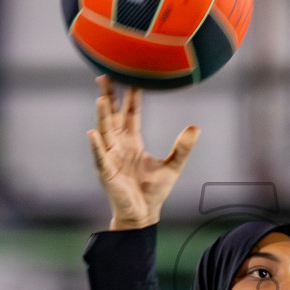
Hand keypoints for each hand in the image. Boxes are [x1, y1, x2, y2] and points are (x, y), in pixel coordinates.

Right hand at [87, 75, 198, 230]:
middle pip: (112, 116)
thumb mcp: (173, 166)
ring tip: (101, 98)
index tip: (132, 76)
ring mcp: (110, 158)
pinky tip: (93, 133)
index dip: (131, 96)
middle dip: (109, 96)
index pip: (130, 113)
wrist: (143, 214)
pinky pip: (100, 157)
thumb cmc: (154, 191)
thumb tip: (196, 127)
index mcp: (132, 141)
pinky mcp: (106, 173)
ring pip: (105, 132)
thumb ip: (183, 148)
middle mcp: (119, 145)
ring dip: (102, 116)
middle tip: (106, 74)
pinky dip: (97, 146)